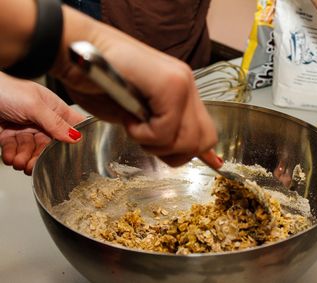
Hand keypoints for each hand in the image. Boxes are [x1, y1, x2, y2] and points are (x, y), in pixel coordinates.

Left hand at [0, 73, 85, 174]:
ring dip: (25, 158)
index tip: (73, 153)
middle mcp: (42, 120)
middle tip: (35, 165)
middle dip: (42, 156)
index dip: (76, 138)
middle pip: (50, 145)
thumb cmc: (5, 90)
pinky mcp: (9, 135)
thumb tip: (76, 137)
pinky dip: (12, 156)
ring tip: (18, 161)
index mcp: (54, 108)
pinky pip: (14, 150)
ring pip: (31, 150)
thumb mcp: (34, 105)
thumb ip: (55, 123)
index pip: (73, 125)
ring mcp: (26, 128)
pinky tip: (10, 157)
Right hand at [51, 7, 218, 167]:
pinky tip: (128, 116)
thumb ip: (161, 131)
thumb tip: (183, 152)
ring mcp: (181, 82)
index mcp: (182, 91)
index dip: (201, 154)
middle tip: (145, 139)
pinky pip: (165, 130)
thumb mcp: (134, 116)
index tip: (197, 162)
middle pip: (202, 141)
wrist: (74, 50)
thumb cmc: (97, 82)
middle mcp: (187, 85)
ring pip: (188, 139)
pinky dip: (143, 133)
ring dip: (154, 143)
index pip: (207, 131)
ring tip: (134, 124)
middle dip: (171, 152)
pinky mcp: (169, 83)